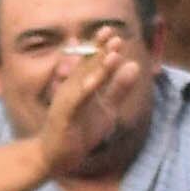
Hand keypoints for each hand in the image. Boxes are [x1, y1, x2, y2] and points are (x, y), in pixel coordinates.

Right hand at [33, 38, 142, 178]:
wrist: (55, 158)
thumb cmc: (79, 132)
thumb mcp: (107, 108)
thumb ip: (119, 88)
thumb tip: (134, 65)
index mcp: (81, 85)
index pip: (92, 62)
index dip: (102, 46)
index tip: (115, 32)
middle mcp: (71, 89)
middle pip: (86, 65)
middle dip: (100, 50)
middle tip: (114, 34)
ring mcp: (66, 102)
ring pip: (83, 80)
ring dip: (97, 66)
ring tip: (112, 53)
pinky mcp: (63, 117)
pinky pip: (76, 101)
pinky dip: (86, 90)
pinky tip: (96, 81)